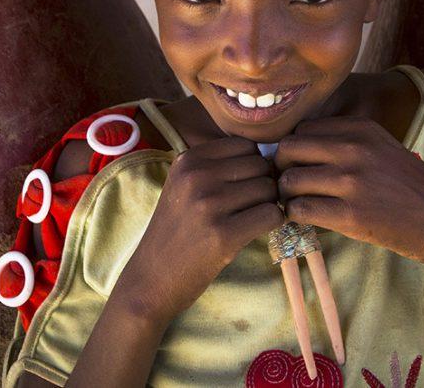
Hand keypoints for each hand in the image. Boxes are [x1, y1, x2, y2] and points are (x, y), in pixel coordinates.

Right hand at [119, 136, 286, 320]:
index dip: (254, 165)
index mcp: (187, 160)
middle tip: (250, 206)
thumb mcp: (183, 186)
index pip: (246, 145)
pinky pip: (272, 215)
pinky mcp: (223, 235)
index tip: (245, 185)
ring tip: (249, 219)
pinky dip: (272, 223)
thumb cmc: (176, 232)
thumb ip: (217, 166)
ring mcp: (209, 205)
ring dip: (268, 205)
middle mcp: (197, 176)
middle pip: (260, 165)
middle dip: (264, 184)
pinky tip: (255, 231)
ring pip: (269, 189)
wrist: (151, 279)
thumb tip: (270, 156)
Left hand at [273, 115, 423, 276]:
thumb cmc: (408, 186)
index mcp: (360, 129)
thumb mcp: (381, 147)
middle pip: (287, 149)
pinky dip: (296, 216)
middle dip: (282, 169)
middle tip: (291, 186)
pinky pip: (300, 209)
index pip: (301, 129)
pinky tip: (307, 219)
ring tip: (298, 204)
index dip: (293, 150)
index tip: (298, 166)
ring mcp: (352, 182)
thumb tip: (296, 144)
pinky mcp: (351, 215)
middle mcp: (354, 150)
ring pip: (288, 181)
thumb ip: (345, 140)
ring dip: (286, 196)